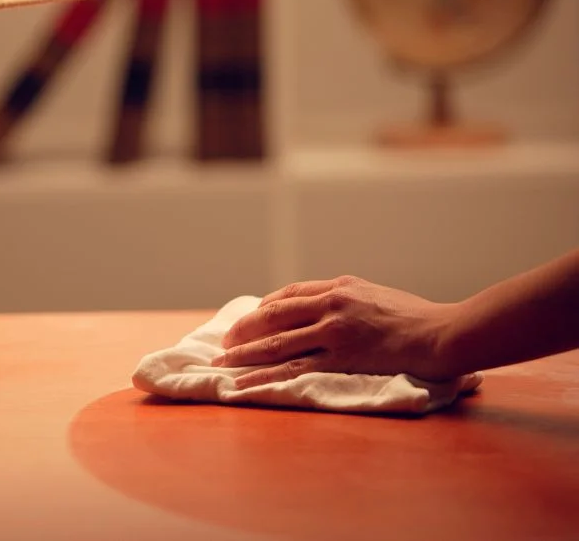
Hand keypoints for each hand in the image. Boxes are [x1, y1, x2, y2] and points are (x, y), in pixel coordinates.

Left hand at [212, 275, 456, 388]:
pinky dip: (264, 376)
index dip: (265, 308)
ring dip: (244, 354)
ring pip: (277, 342)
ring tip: (221, 363)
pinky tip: (245, 383)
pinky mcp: (340, 357)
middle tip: (224, 343)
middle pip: (274, 315)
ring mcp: (334, 330)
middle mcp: (332, 304)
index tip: (250, 320)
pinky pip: (293, 368)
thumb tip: (331, 310)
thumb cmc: (420, 318)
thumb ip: (351, 300)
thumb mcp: (378, 295)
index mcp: (340, 286)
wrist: (446, 333)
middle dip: (244, 330)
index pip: (290, 293)